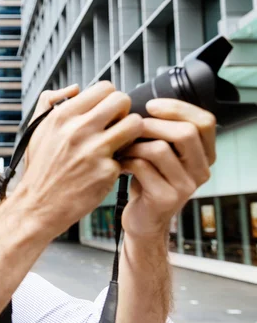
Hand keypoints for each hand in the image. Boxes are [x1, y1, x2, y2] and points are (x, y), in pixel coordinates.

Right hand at [15, 81, 142, 237]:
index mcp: (62, 116)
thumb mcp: (36, 129)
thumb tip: (75, 88)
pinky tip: (108, 167)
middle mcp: (78, 130)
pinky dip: (121, 161)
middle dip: (123, 111)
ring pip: (134, 124)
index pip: (104, 88)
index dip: (109, 98)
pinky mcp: (106, 172)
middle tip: (117, 125)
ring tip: (119, 143)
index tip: (106, 111)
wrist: (38, 205)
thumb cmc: (40, 168)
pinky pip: (128, 156)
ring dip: (131, 133)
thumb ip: (50, 101)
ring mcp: (94, 151)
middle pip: (122, 100)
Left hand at [119, 99, 216, 241]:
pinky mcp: (166, 198)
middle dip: (152, 124)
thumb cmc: (148, 180)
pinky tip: (118, 164)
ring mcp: (186, 186)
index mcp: (204, 155)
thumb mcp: (162, 153)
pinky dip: (126, 161)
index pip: (204, 122)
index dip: (178, 108)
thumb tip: (143, 103)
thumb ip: (163, 132)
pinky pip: (142, 167)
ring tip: (122, 148)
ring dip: (134, 144)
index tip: (151, 106)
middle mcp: (201, 170)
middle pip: (185, 132)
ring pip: (160, 149)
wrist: (143, 219)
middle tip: (130, 127)